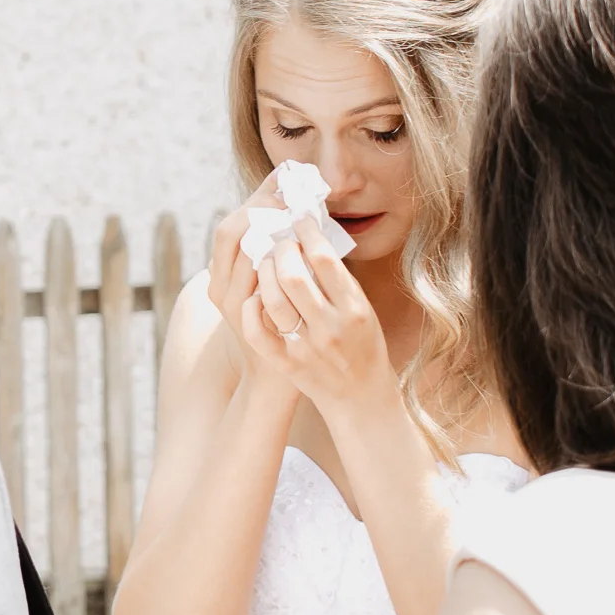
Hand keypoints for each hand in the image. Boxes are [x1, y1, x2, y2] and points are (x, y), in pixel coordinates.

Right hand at [207, 176, 295, 392]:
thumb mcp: (266, 289)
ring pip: (245, 257)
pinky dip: (279, 267)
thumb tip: (295, 208)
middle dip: (264, 206)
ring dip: (275, 231)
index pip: (231, 225)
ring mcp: (237, 312)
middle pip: (233, 233)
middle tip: (295, 189)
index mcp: (220, 278)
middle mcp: (222, 292)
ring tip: (303, 211)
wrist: (275, 383)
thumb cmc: (278, 329)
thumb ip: (271, 256)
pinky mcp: (256, 330)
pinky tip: (302, 251)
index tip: (285, 176)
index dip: (257, 197)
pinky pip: (259, 293)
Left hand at [243, 216, 392, 416]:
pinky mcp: (286, 362)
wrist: (361, 398)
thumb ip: (338, 279)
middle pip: (293, 275)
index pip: (324, 258)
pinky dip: (252, 308)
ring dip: (263, 273)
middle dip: (280, 249)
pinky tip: (254, 295)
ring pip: (272, 300)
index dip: (305, 230)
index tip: (297, 216)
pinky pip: (258, 331)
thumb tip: (309, 236)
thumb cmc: (363, 345)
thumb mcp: (362, 309)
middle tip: (278, 239)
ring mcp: (306, 347)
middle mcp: (330, 327)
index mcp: (354, 308)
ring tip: (265, 261)